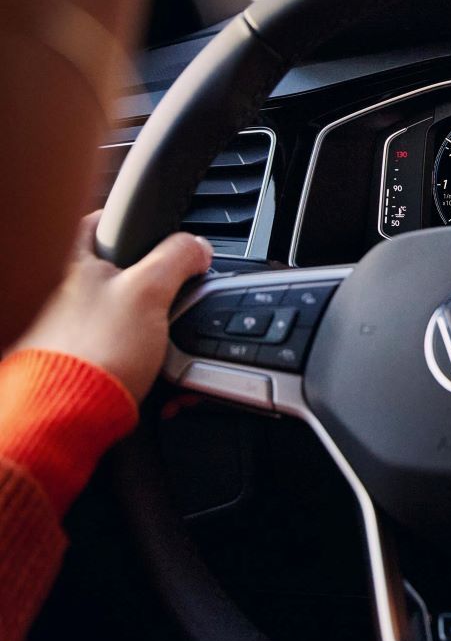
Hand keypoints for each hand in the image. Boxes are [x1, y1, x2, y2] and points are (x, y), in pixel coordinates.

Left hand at [9, 213, 212, 403]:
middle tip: (173, 294)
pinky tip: (152, 365)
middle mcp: (61, 293)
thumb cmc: (93, 352)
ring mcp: (69, 330)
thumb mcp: (150, 289)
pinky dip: (142, 355)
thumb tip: (198, 247)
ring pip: (124, 314)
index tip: (158, 234)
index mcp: (70, 263)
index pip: (98, 222)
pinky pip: (122, 349)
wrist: (69, 418)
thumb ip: (178, 257)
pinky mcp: (81, 361)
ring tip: (165, 339)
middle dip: (152, 284)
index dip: (133, 224)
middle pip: (118, 272)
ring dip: (152, 325)